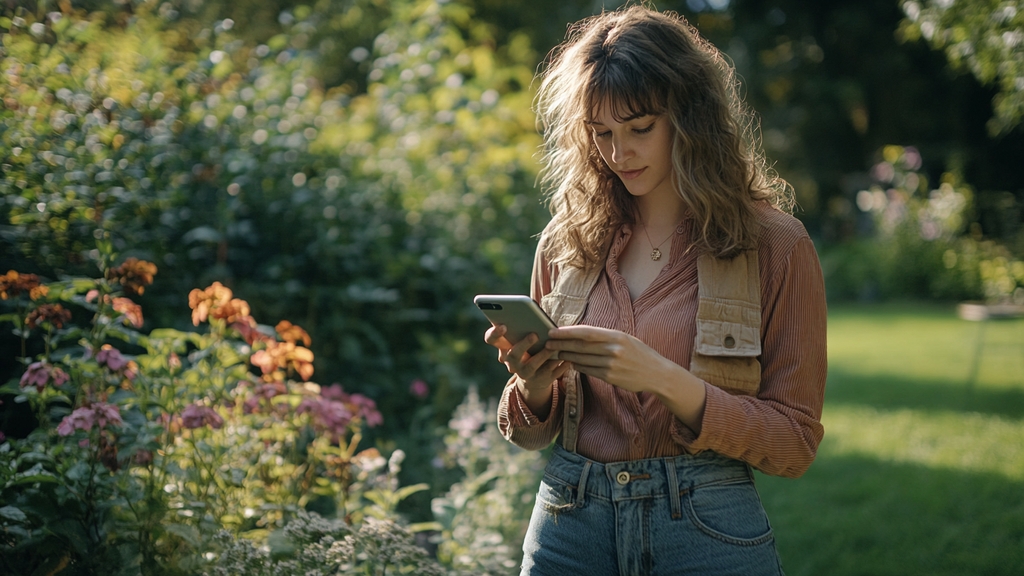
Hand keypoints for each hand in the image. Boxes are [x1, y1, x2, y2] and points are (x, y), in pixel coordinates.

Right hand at [484, 324, 570, 392]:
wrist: (535, 377)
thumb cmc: (529, 348)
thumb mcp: (522, 337)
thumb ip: (523, 326)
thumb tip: (531, 312)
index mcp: (504, 348)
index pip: (491, 339)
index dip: (495, 333)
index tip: (503, 325)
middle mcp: (511, 363)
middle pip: (512, 355)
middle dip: (522, 345)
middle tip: (533, 334)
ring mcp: (525, 374)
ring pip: (531, 366)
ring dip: (542, 355)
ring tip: (552, 345)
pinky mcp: (541, 381)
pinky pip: (550, 374)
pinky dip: (559, 366)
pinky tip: (566, 358)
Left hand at [544, 325, 670, 392]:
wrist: (658, 374)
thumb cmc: (640, 354)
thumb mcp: (626, 339)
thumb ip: (606, 337)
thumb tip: (582, 334)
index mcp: (617, 336)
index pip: (586, 332)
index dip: (567, 332)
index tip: (553, 331)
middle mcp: (613, 349)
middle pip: (580, 346)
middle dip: (561, 344)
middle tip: (547, 343)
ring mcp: (612, 365)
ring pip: (582, 360)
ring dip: (567, 356)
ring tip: (555, 353)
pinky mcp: (611, 377)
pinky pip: (589, 371)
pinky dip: (578, 366)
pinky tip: (570, 363)